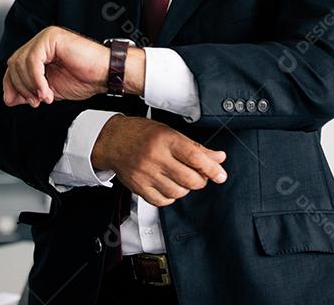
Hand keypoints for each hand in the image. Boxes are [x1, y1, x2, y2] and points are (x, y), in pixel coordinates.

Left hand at [4, 26, 138, 106]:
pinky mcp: (51, 37)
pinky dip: (36, 80)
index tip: (23, 102)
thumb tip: (8, 98)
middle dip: (21, 87)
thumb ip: (28, 91)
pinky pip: (33, 60)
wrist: (105, 74)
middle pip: (14, 64)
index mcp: (38, 51)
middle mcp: (40, 41)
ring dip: (30, 85)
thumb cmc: (84, 78)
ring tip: (44, 97)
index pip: (14, 67)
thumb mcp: (49, 89)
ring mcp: (45, 37)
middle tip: (35, 101)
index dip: (13, 86)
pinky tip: (46, 91)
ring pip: (21, 62)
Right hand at [91, 115, 226, 206]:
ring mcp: (146, 174)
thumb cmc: (141, 133)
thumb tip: (218, 158)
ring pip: (178, 193)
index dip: (212, 169)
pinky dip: (170, 197)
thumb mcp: (170, 132)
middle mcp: (155, 157)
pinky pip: (162, 201)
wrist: (112, 140)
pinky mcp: (139, 187)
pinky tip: (168, 185)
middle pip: (189, 179)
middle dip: (200, 180)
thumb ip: (196, 147)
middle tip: (199, 175)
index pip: (195, 157)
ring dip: (185, 188)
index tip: (221, 175)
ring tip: (181, 178)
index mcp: (165, 140)